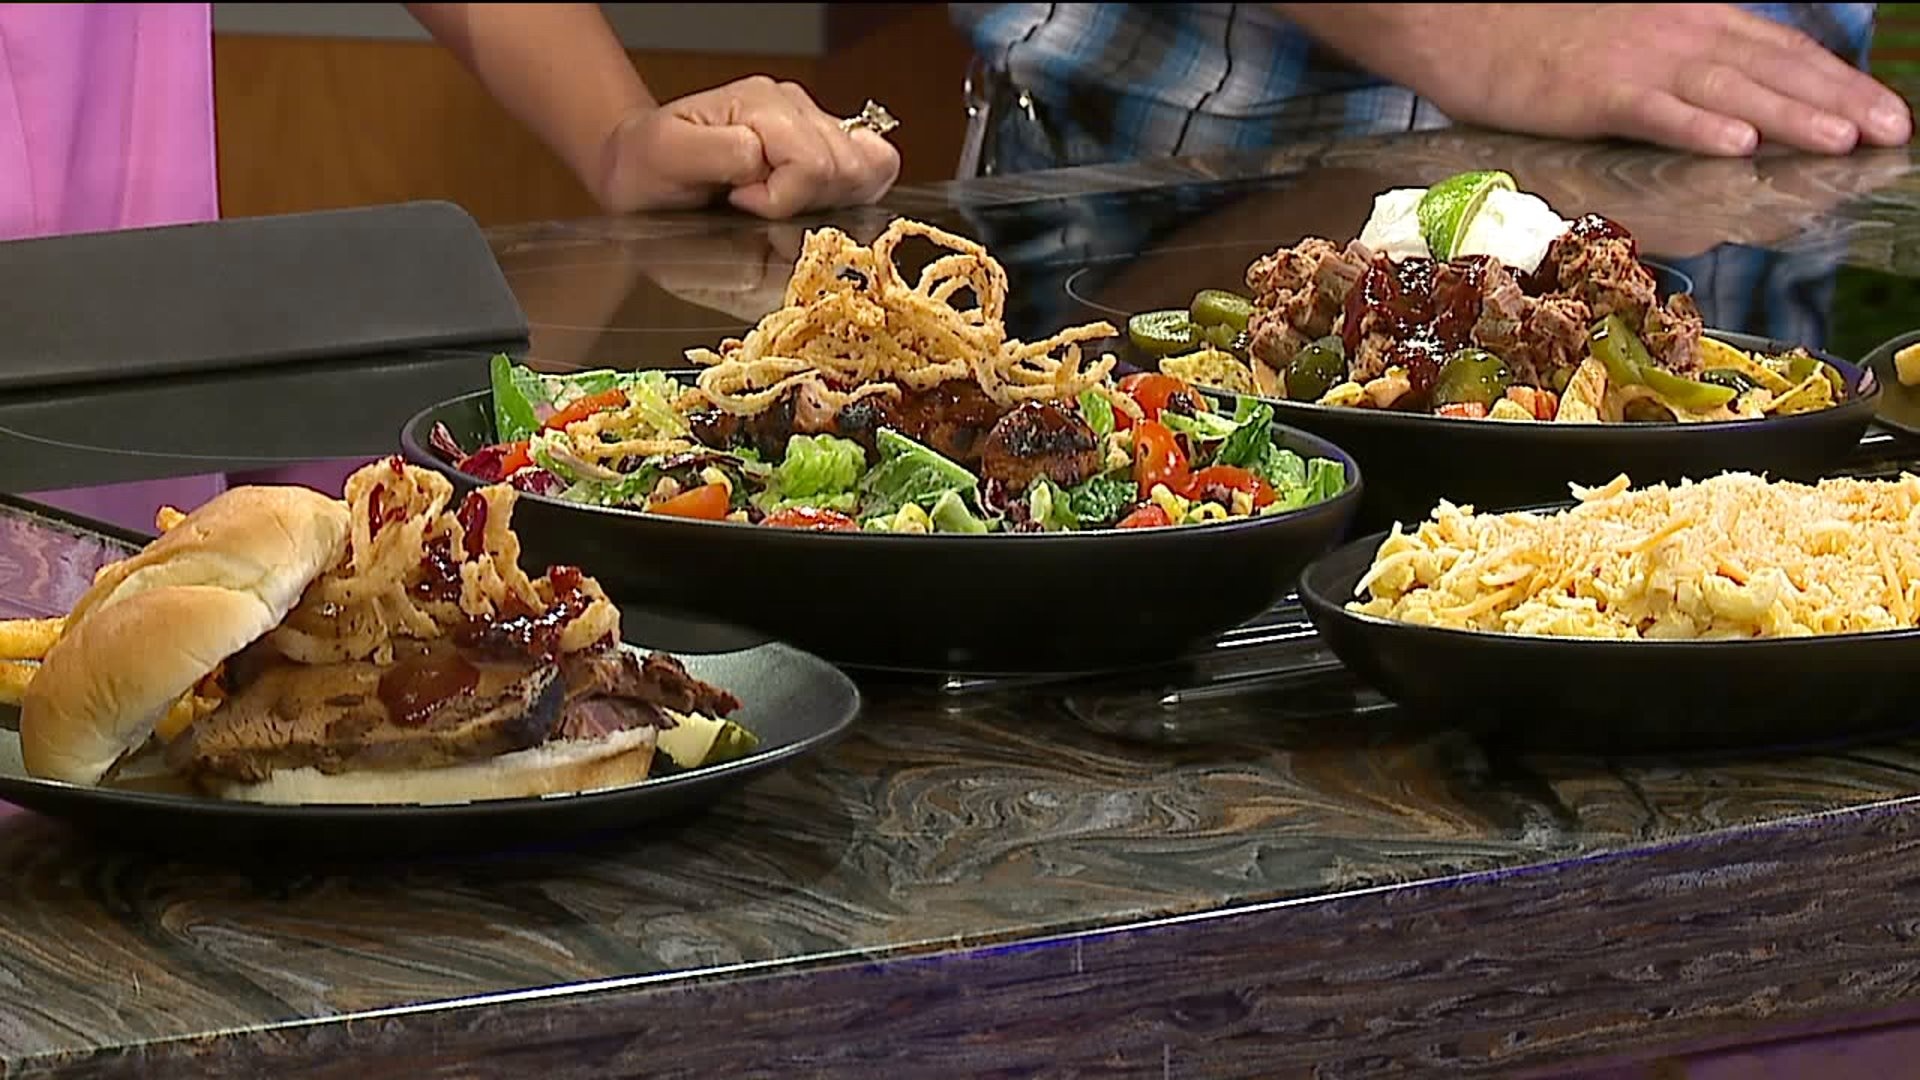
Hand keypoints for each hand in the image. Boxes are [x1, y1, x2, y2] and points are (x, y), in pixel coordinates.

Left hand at [596, 75, 901, 218]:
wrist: (639, 167)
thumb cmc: (649, 167)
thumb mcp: (666, 158)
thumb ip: (718, 153)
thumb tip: (763, 161)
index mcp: (761, 105)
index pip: (814, 165)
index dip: (783, 201)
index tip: (741, 204)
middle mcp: (794, 107)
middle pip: (848, 169)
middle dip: (809, 205)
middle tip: (759, 208)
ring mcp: (812, 124)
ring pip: (867, 171)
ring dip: (829, 203)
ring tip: (780, 205)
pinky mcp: (821, 146)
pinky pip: (871, 170)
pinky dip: (849, 197)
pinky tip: (808, 204)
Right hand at [1284, 3, 1913, 155]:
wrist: (1461, 16)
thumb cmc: (1532, 30)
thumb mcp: (1621, 30)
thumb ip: (1672, 59)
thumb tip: (1719, 98)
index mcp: (1686, 17)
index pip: (1778, 47)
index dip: (1834, 78)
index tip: (1879, 111)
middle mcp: (1676, 32)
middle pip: (1773, 67)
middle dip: (1838, 100)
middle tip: (1890, 132)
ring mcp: (1638, 61)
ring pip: (1732, 88)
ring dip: (1792, 115)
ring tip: (1842, 142)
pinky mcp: (1595, 91)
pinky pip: (1657, 110)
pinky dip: (1699, 125)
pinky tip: (1739, 143)